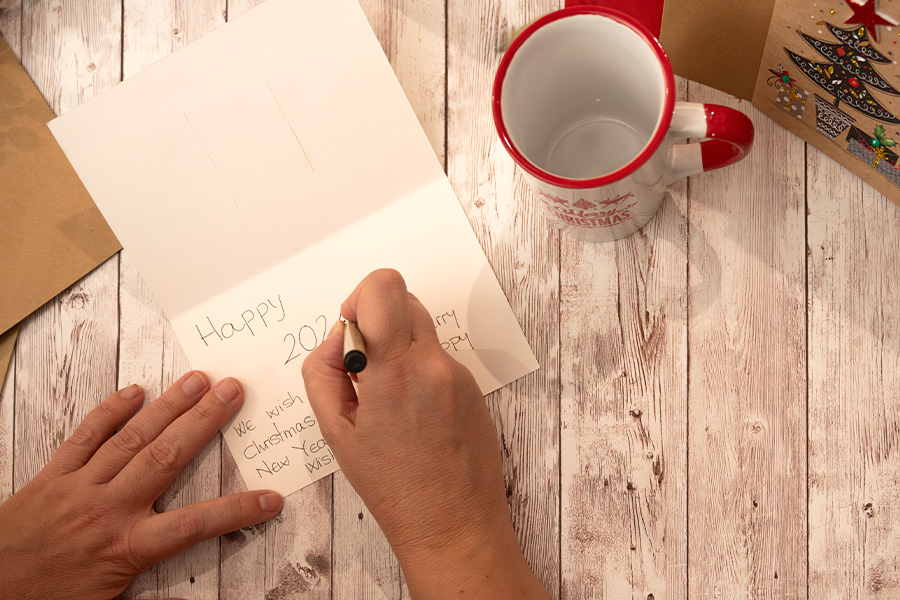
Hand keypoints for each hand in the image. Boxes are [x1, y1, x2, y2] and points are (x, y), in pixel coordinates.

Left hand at [0, 371, 282, 599]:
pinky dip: (109, 412)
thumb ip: (148, 585)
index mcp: (128, 548)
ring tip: (197, 379)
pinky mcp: (51, 477)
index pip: (196, 525)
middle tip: (232, 390)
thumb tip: (188, 590)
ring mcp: (79, 488)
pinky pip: (84, 437)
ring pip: (132, 439)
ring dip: (168, 406)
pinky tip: (133, 391)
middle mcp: (109, 510)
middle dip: (204, 421)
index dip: (237, 510)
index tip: (271, 498)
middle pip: (168, 458)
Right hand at [302, 269, 547, 598]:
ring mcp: (460, 375)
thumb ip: (324, 372)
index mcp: (397, 371)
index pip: (384, 287)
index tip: (352, 333)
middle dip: (376, 322)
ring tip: (387, 402)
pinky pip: (437, 359)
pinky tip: (412, 416)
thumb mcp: (336, 432)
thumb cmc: (394, 488)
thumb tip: (338, 340)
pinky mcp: (474, 388)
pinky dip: (418, 372)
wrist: (454, 526)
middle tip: (363, 369)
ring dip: (397, 349)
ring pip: (421, 330)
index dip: (359, 298)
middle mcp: (434, 364)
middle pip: (404, 299)